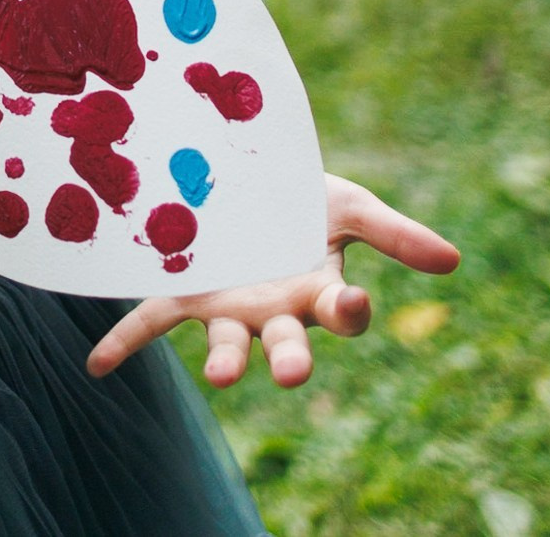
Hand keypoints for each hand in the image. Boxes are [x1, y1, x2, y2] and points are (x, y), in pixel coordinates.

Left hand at [87, 175, 458, 388]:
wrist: (248, 174)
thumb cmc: (305, 197)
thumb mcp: (351, 205)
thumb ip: (396, 233)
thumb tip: (453, 261)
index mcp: (319, 289)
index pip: (342, 315)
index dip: (348, 313)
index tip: (350, 303)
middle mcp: (274, 309)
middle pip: (287, 341)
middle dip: (291, 357)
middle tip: (293, 373)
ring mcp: (228, 305)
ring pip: (228, 339)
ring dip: (226, 358)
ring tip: (222, 375)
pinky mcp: (185, 294)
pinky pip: (152, 319)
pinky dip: (124, 341)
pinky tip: (96, 365)